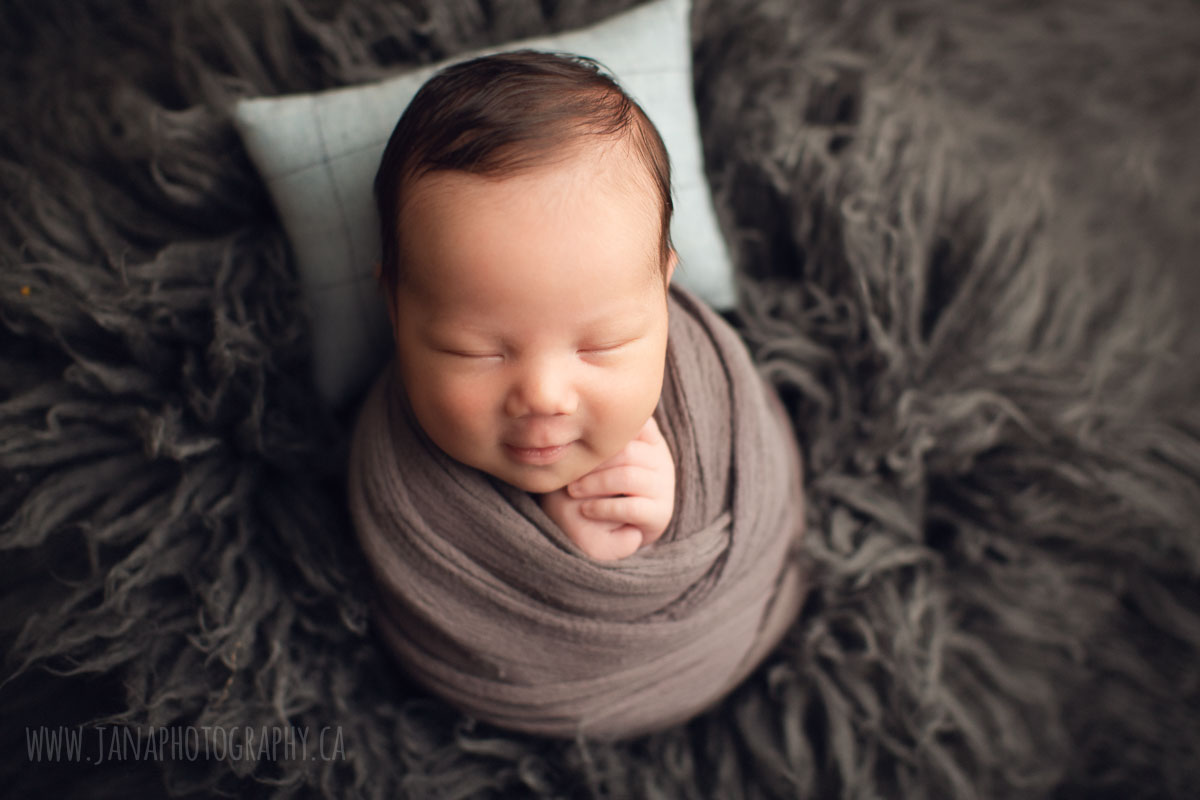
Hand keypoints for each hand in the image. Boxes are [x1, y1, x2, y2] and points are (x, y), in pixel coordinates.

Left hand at [540, 416, 675, 560]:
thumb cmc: (597, 484)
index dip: (602, 435)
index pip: (632, 425)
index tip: (575, 444)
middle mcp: (661, 459)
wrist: (612, 530)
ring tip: (573, 490)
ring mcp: (664, 486)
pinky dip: (603, 508)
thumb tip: (570, 412)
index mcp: (649, 438)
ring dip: (594, 484)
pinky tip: (586, 509)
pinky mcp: (661, 513)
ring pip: (628, 477)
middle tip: (569, 471)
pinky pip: (631, 507)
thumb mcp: (598, 455)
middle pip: (627, 451)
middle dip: (593, 463)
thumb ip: (597, 434)